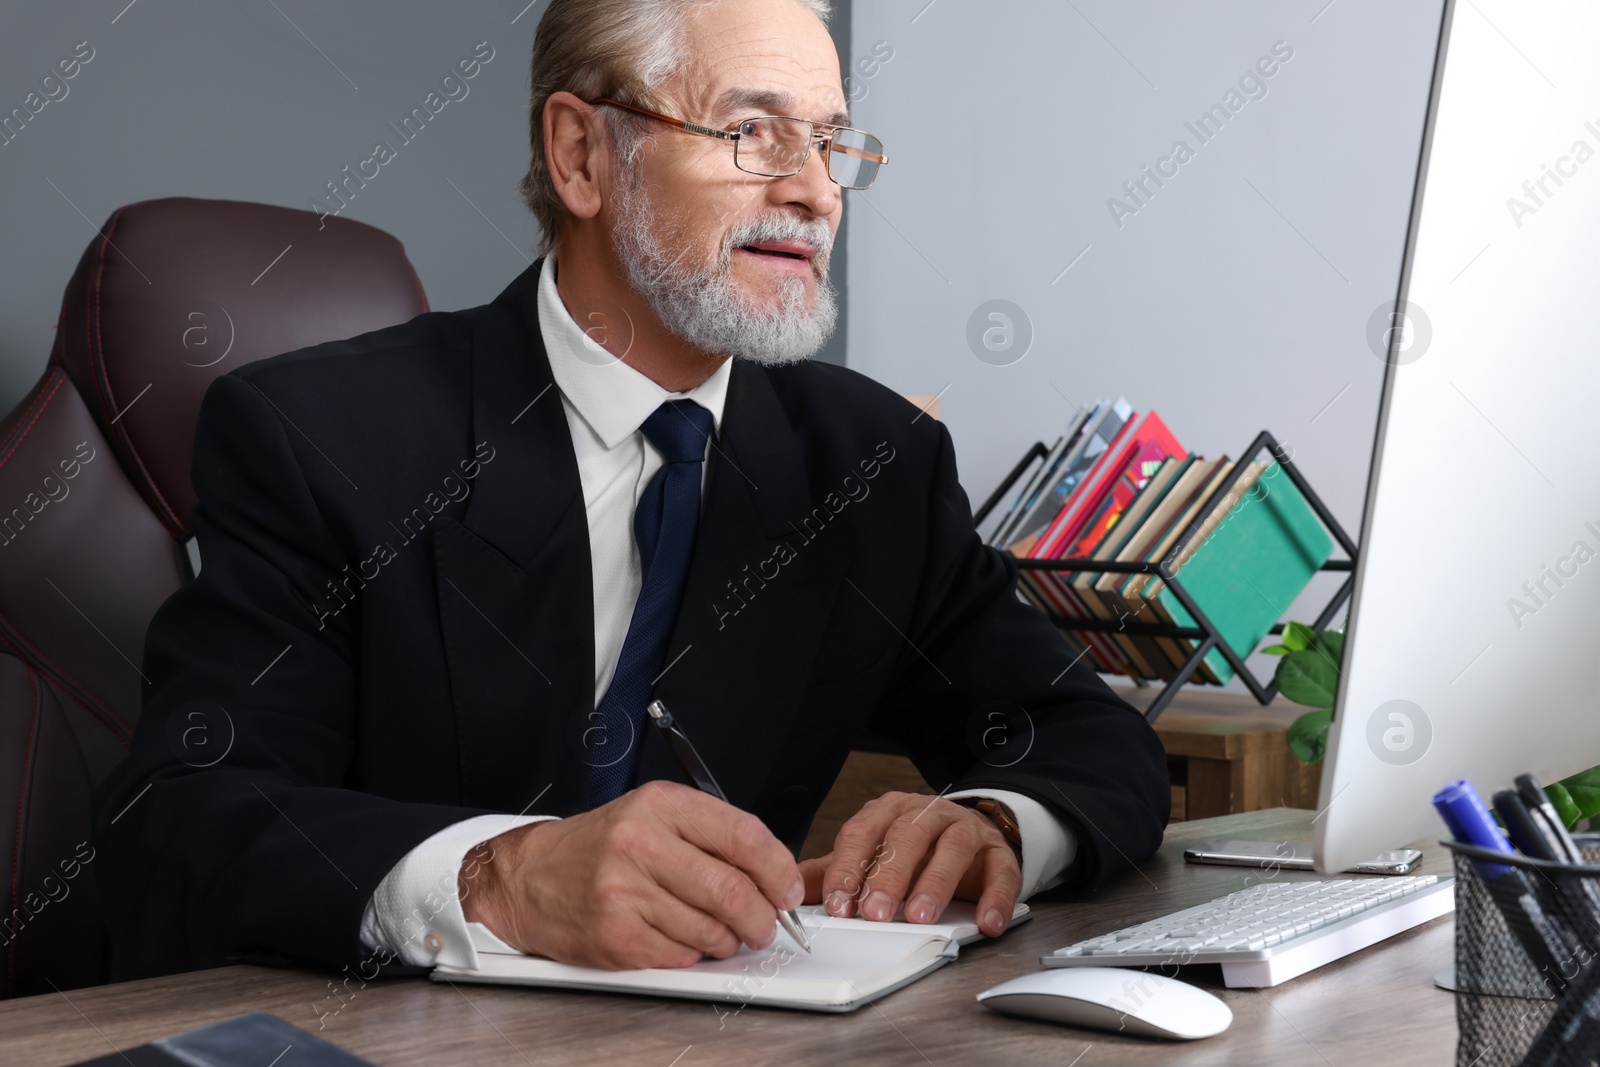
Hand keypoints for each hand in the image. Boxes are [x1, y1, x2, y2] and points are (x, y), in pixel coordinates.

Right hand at [459, 780, 804, 969]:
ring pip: (711, 930)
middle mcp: (641, 844)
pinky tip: (680, 937)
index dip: (778, 870)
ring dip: (728, 940)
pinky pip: (681, 955)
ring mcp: (625, 892)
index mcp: (660, 805)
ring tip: (720, 932)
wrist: (529, 875)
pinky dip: (692, 954)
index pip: (743, 836)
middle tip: (765, 926)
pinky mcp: (616, 935)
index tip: (788, 890)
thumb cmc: (599, 846)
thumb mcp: (653, 815)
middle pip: (732, 891)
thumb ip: (712, 836)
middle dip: (761, 918)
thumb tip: (772, 874)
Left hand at [797, 792, 1021, 937]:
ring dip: (936, 883)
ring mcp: (965, 829)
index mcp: (888, 812)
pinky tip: (986, 922)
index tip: (838, 905)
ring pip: (952, 847)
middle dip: (889, 876)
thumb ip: (832, 873)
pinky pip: (1002, 871)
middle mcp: (926, 814)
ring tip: (922, 916)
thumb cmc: (915, 850)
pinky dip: (995, 897)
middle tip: (876, 914)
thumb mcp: (870, 856)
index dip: (848, 869)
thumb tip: (787, 892)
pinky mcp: (998, 852)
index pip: (862, 833)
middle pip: (907, 836)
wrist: (972, 836)